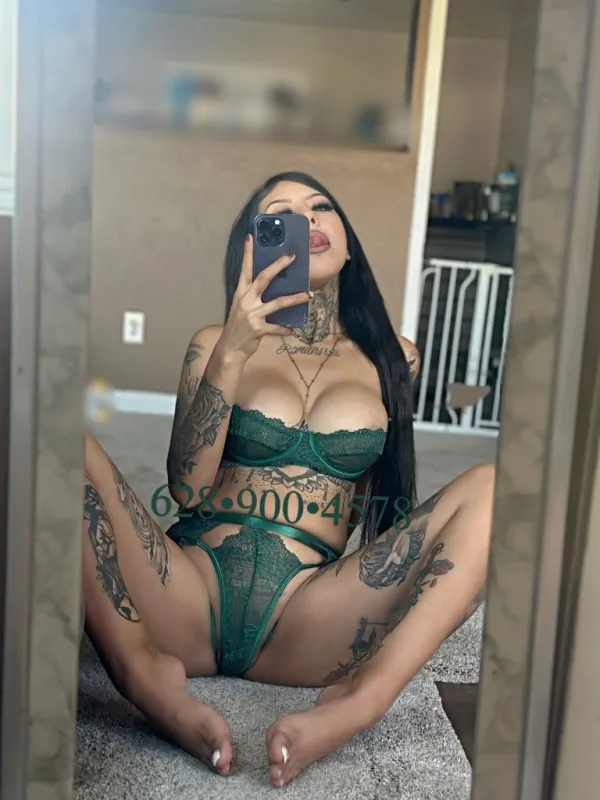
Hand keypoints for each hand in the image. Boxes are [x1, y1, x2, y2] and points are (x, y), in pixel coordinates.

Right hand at [219, 235, 311, 359]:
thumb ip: (252, 296)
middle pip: (263, 278)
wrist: (229, 349)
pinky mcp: (258, 329)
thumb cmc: (238, 327)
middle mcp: (246, 301)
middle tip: (292, 256)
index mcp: (240, 294)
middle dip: (278, 266)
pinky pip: (276, 328)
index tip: (250, 237)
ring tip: (309, 295)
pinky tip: (292, 330)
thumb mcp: (241, 308)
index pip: (244, 270)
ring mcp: (252, 315)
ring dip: (295, 298)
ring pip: (278, 303)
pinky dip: (284, 329)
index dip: (247, 254)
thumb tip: (270, 286)